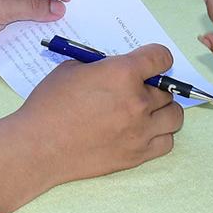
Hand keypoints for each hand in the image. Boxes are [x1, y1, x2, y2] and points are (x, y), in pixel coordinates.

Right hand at [12, 43, 182, 184]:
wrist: (38, 146)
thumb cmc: (49, 105)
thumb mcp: (72, 69)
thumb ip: (101, 66)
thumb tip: (115, 68)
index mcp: (123, 74)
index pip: (161, 57)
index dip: (158, 58)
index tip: (154, 62)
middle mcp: (137, 101)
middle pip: (167, 90)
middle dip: (155, 87)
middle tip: (138, 90)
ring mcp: (140, 131)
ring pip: (174, 116)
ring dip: (163, 111)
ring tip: (146, 111)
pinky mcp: (137, 155)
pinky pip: (166, 142)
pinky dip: (160, 135)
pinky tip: (143, 132)